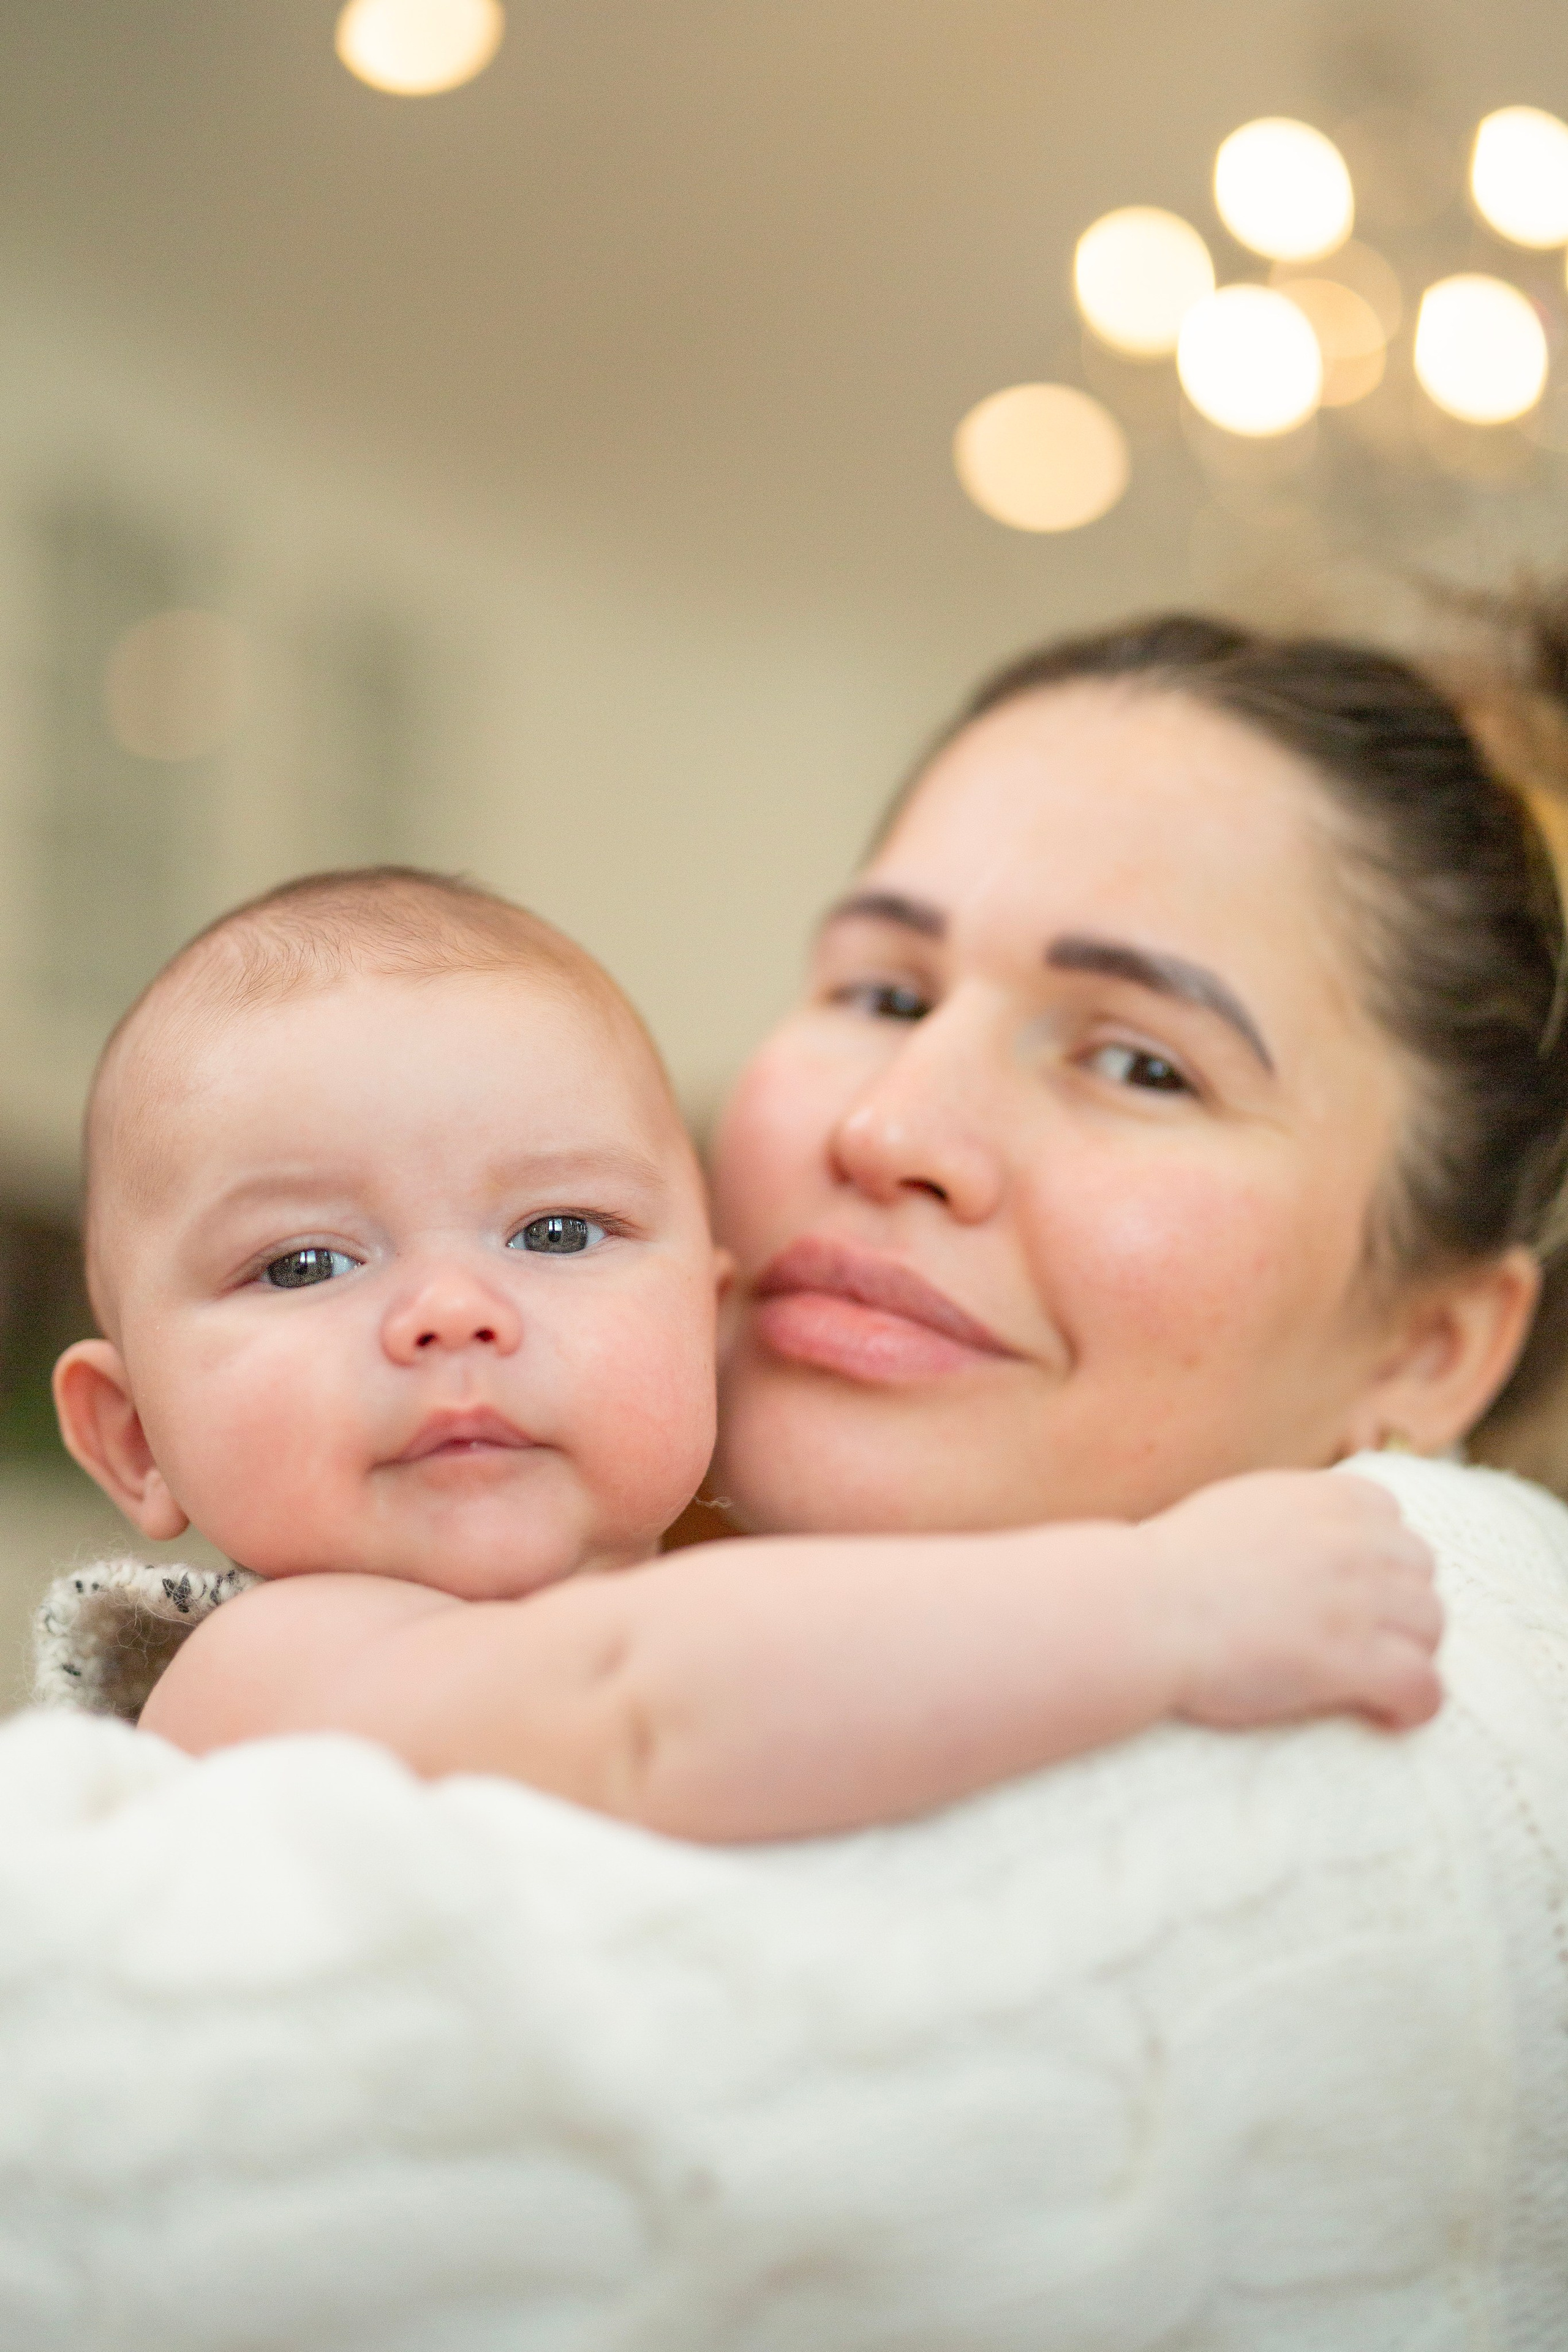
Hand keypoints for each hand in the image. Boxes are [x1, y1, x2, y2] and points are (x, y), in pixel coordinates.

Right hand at [1137, 1470, 1441, 1732]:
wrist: (1142, 1609)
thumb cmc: (1167, 1568)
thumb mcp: (1236, 1509)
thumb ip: (1285, 1516)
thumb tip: (1299, 1541)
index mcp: (1322, 1496)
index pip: (1391, 1515)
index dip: (1379, 1555)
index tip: (1354, 1586)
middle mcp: (1351, 1540)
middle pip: (1421, 1570)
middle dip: (1401, 1604)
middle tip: (1367, 1640)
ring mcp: (1357, 1599)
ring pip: (1431, 1626)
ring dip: (1412, 1652)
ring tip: (1377, 1679)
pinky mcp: (1352, 1659)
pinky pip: (1424, 1686)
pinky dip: (1416, 1704)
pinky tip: (1388, 1716)